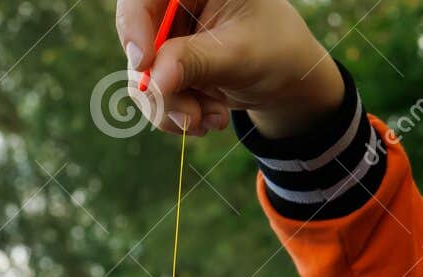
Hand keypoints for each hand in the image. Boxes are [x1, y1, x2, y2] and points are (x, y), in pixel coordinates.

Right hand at [114, 0, 343, 137]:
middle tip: (190, 117)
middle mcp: (176, 4)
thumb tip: (153, 80)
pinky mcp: (168, 65)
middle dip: (160, 87)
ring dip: (172, 107)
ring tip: (213, 120)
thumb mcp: (240, 56)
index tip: (142, 63)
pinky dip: (176, 113)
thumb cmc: (277, 53)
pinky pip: (152, 93)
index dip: (133, 25)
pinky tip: (210, 118)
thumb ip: (195, 62)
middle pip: (138, 38)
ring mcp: (170, 36)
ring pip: (142, 73)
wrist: (289, 82)